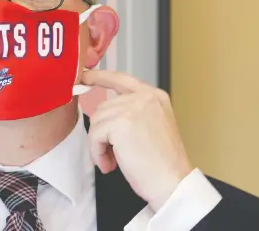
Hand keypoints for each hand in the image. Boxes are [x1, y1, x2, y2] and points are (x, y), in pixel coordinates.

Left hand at [81, 69, 192, 211]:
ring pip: (96, 122)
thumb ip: (132, 112)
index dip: (100, 76)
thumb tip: (103, 110)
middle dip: (102, 133)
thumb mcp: (151, 126)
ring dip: (100, 145)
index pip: (121, 79)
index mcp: (155, 97)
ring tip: (114, 161)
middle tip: (114, 155)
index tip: (86, 76)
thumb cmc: (162, 164)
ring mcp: (132, 108)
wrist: (173, 183)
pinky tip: (111, 165)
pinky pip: (94, 136)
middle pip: (103, 107)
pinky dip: (97, 153)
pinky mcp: (120, 123)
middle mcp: (145, 97)